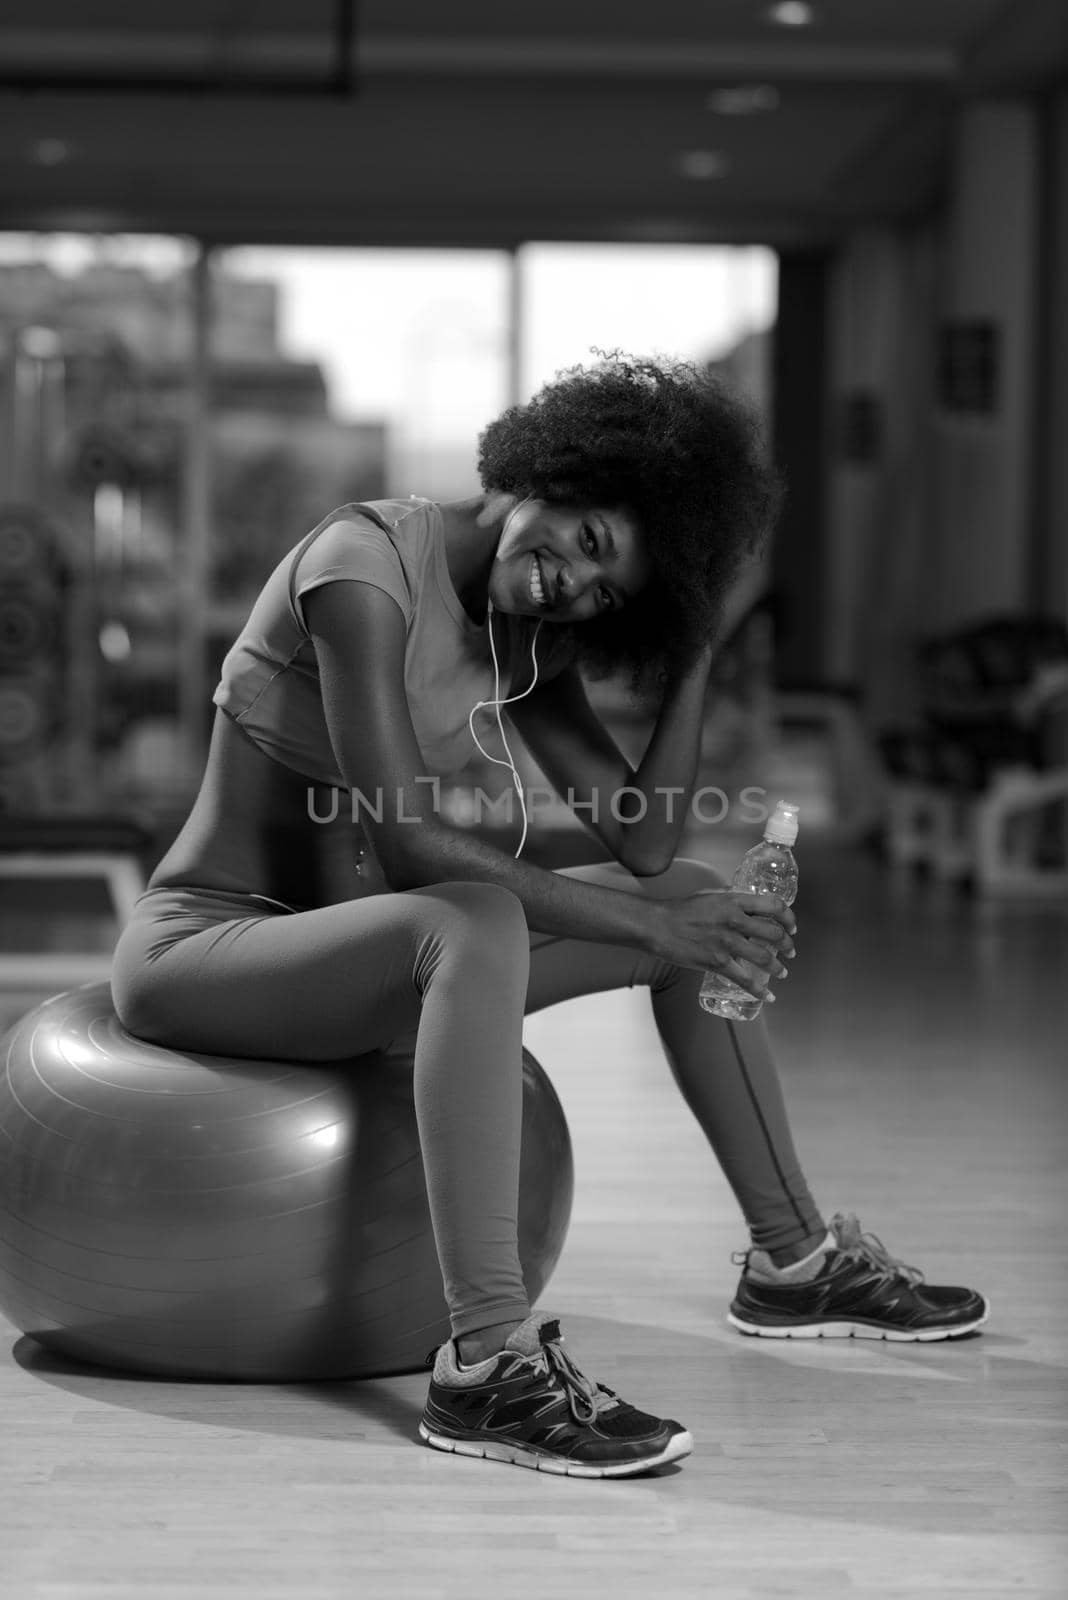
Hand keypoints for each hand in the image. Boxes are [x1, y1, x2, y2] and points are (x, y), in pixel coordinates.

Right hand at [653, 890, 796, 998]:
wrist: (657, 926)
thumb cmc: (681, 910)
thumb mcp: (710, 895)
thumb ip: (730, 898)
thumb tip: (747, 901)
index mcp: (735, 900)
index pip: (774, 905)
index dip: (788, 917)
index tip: (791, 927)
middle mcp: (735, 920)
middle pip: (774, 933)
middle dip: (787, 945)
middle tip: (790, 952)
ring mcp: (727, 942)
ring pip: (764, 958)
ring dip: (778, 968)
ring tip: (782, 972)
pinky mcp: (717, 962)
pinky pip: (744, 980)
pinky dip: (759, 991)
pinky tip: (767, 997)